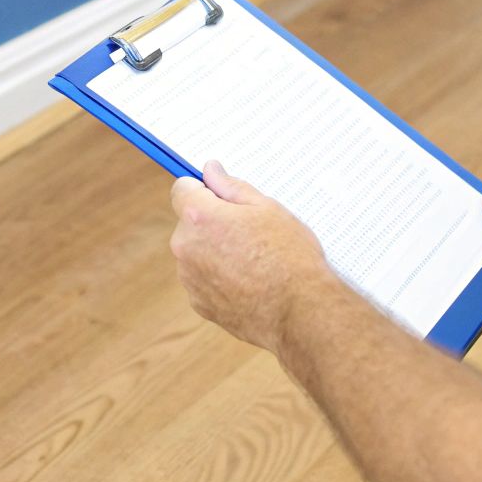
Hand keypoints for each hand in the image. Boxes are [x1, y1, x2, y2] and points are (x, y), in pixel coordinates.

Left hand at [167, 160, 328, 353]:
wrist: (299, 312)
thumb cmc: (289, 256)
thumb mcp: (267, 209)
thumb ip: (231, 186)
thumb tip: (210, 170)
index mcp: (199, 217)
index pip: (181, 189)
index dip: (202, 189)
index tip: (221, 197)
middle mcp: (185, 247)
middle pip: (189, 223)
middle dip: (211, 222)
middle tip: (249, 232)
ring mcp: (189, 278)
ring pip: (196, 253)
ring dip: (214, 252)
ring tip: (252, 261)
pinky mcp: (199, 303)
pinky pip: (203, 280)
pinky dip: (219, 278)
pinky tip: (248, 282)